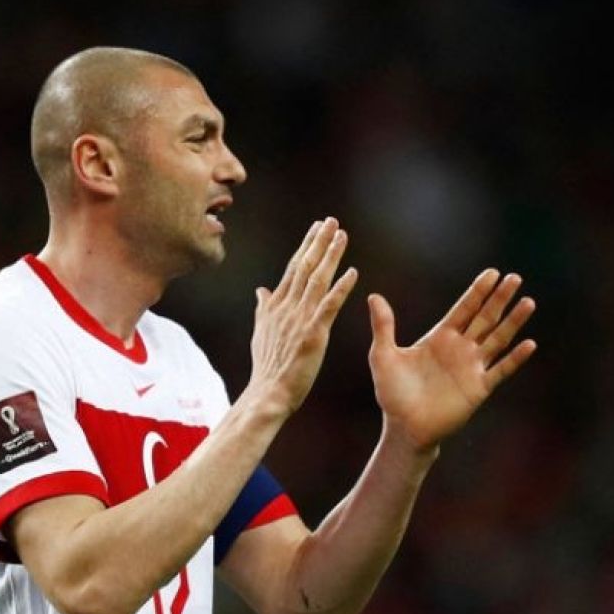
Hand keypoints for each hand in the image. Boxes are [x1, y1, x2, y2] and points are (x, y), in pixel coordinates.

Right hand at [247, 218, 359, 416]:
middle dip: (318, 242)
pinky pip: (329, 306)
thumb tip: (261, 289)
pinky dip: (341, 288)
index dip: (306, 246)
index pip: (293, 268)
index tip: (316, 227)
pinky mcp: (312, 334)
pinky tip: (353, 272)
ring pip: (317, 280)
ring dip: (330, 256)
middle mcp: (287, 307)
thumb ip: (263, 308)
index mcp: (276, 305)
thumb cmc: (267, 367)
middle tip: (331, 220)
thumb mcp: (261, 331)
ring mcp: (299, 319)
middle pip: (305, 267)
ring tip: (341, 235)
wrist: (267, 393)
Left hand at [367, 270, 535, 451]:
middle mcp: (460, 349)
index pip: (464, 309)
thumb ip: (383, 327)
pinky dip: (514, 358)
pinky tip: (529, 344)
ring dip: (513, 322)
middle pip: (485, 318)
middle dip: (499, 298)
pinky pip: (500, 370)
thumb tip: (374, 296)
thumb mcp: (383, 356)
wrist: (404, 427)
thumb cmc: (392, 393)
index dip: (478, 291)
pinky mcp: (478, 388)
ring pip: (497, 339)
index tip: (492, 273)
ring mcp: (471, 367)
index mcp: (440, 337)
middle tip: (515, 278)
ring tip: (528, 302)